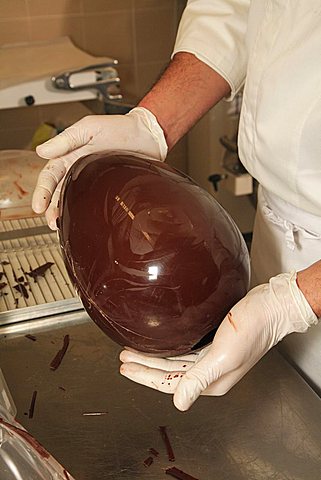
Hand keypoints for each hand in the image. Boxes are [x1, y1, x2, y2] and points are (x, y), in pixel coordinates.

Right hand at [32, 107, 166, 228]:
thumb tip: (42, 150)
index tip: (38, 205)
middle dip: (51, 208)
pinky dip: (84, 214)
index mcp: (71, 156)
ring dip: (64, 213)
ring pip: (73, 200)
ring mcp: (93, 182)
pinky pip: (93, 204)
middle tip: (50, 221)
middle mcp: (79, 171)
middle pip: (59, 192)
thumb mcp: (89, 128)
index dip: (42, 191)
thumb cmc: (120, 128)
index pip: (51, 176)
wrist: (148, 136)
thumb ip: (66, 139)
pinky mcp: (108, 190)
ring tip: (59, 225)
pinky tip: (81, 222)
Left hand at [120, 272, 316, 410]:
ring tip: (135, 351)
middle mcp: (211, 373)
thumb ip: (199, 379)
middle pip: (168, 372)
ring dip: (153, 357)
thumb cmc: (253, 328)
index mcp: (212, 381)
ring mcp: (213, 358)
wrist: (272, 307)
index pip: (169, 383)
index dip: (145, 376)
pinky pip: (184, 351)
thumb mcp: (224, 356)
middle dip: (144, 366)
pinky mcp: (215, 343)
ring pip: (174, 361)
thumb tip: (179, 402)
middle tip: (124, 359)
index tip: (126, 369)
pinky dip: (169, 349)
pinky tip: (162, 344)